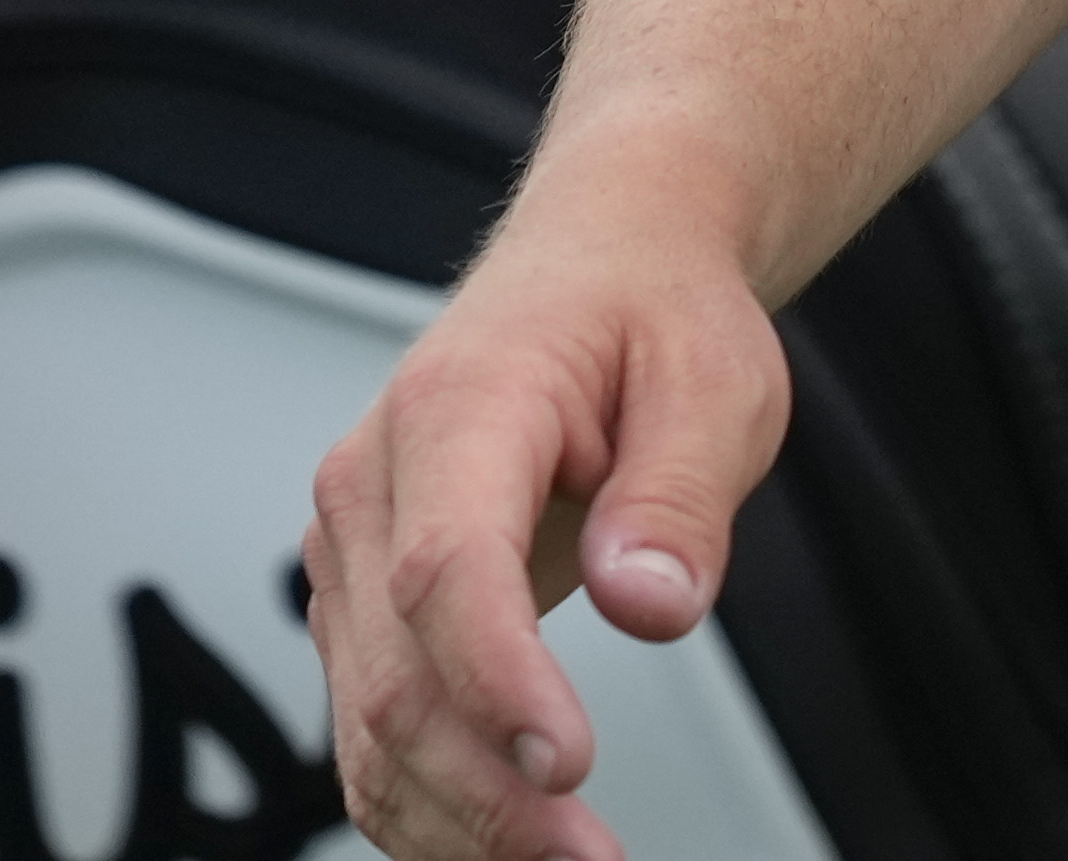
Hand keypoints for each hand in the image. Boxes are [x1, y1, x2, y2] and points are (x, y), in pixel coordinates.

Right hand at [307, 163, 793, 860]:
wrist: (599, 267)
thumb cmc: (650, 315)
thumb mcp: (716, 380)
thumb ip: (680, 493)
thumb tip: (648, 603)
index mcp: (456, 406)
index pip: (444, 567)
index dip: (496, 680)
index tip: (567, 766)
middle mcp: (371, 480)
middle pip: (396, 673)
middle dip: (488, 794)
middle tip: (591, 860)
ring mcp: (351, 547)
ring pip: (368, 723)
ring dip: (457, 823)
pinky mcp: (362, 601)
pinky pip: (371, 728)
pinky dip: (429, 807)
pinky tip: (502, 849)